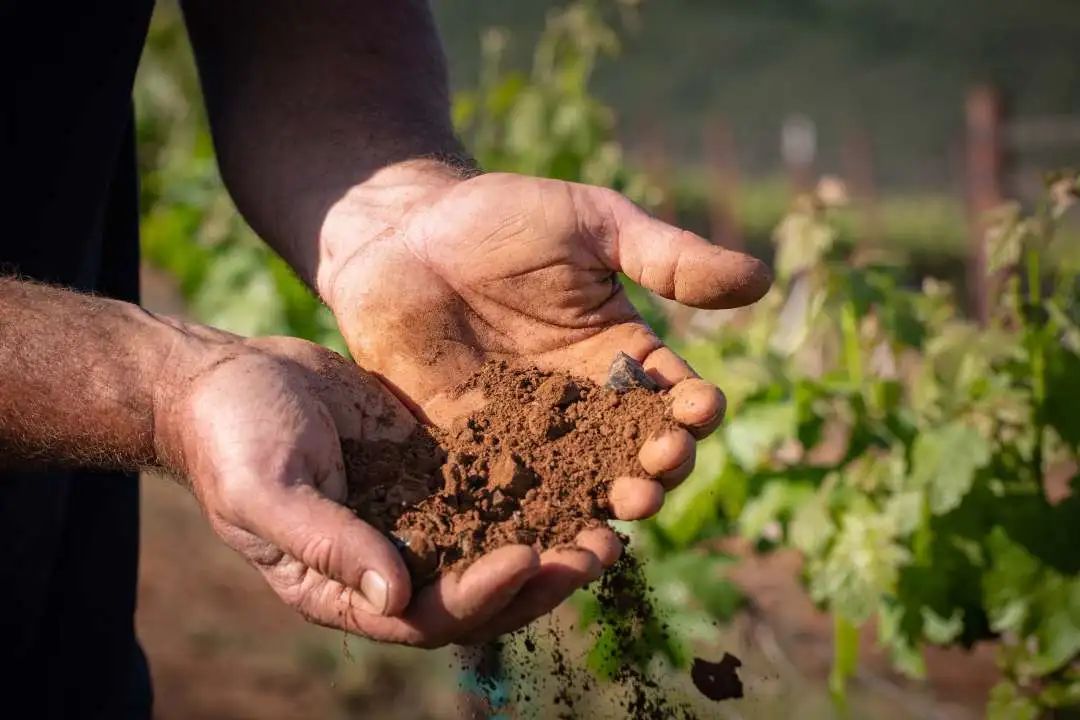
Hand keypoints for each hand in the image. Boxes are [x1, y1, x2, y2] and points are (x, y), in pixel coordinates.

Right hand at [155, 335, 618, 646]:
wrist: (229, 379)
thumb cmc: (233, 438)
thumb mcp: (268, 491)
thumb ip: (327, 544)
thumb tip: (395, 598)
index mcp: (345, 589)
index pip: (428, 615)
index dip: (482, 594)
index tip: (529, 557)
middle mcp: (390, 565)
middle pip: (480, 594)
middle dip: (540, 580)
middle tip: (598, 552)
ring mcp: (416, 518)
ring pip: (496, 544)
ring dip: (552, 542)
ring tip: (609, 525)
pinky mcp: (433, 473)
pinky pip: (492, 490)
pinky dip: (536, 491)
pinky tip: (582, 472)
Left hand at [322, 170, 771, 518]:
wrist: (402, 232)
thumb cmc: (500, 217)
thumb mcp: (592, 224)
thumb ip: (666, 257)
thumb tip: (762, 278)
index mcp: (622, 357)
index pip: (672, 397)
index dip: (693, 410)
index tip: (698, 410)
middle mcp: (583, 407)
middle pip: (634, 457)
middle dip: (653, 473)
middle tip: (651, 476)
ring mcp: (525, 435)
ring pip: (577, 489)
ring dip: (599, 512)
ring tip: (608, 526)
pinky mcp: (467, 451)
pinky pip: (502, 496)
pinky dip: (523, 523)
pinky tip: (534, 540)